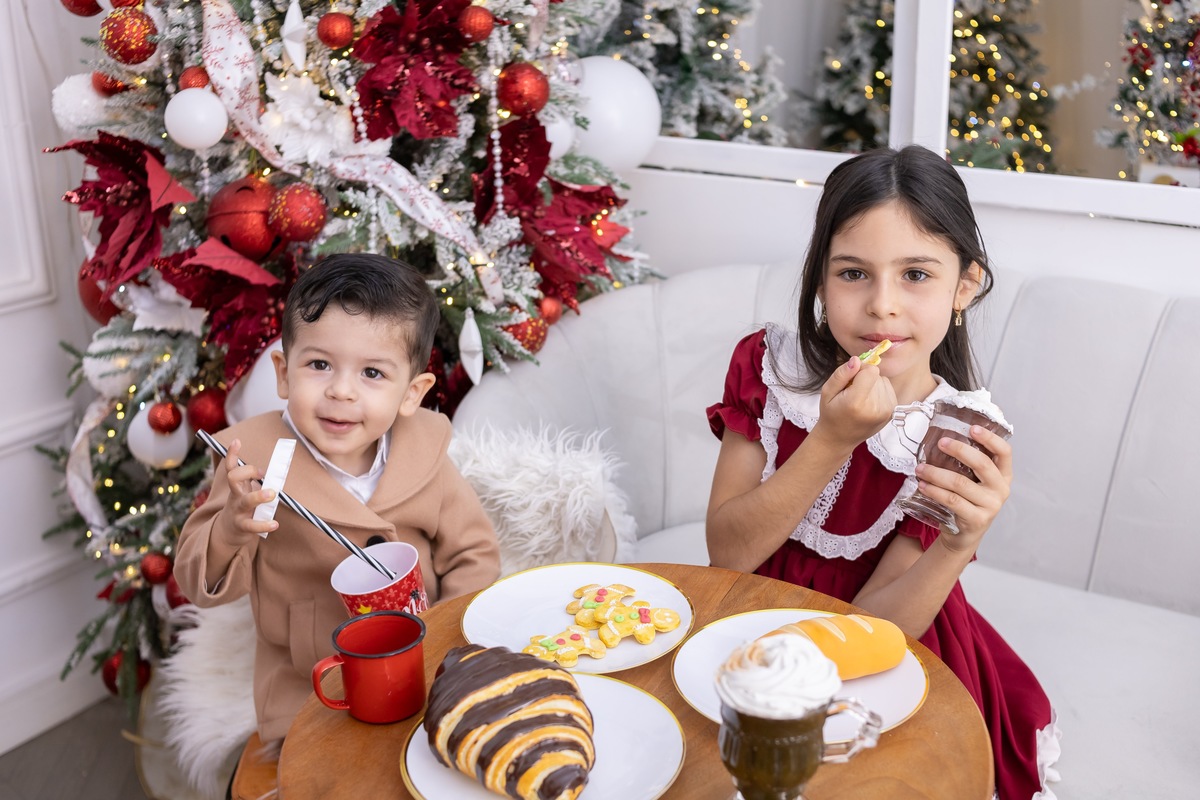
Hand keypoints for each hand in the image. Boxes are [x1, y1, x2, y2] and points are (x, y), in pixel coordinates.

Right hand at [221, 439, 277, 540]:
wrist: (227, 532)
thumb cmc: (243, 507)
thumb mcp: (246, 491)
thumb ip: (257, 481)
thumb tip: (279, 467)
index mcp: (238, 486)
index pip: (231, 467)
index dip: (232, 454)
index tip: (237, 441)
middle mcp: (236, 495)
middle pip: (233, 478)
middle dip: (248, 471)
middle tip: (263, 473)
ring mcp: (238, 510)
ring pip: (245, 501)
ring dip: (258, 496)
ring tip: (272, 494)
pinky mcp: (242, 526)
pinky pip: (251, 525)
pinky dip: (264, 524)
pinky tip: (275, 524)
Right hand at [815, 356, 897, 450]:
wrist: (840, 438)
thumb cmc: (831, 414)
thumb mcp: (827, 392)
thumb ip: (841, 374)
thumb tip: (857, 360)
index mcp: (857, 402)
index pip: (871, 371)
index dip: (860, 370)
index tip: (850, 380)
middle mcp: (875, 408)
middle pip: (877, 375)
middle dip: (864, 379)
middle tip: (852, 393)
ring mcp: (886, 411)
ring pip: (883, 381)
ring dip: (872, 385)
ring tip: (860, 399)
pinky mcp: (891, 412)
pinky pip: (888, 389)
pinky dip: (878, 392)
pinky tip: (868, 402)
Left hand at [914, 426, 1012, 549]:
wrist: (963, 535)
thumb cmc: (966, 501)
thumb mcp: (973, 482)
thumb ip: (967, 464)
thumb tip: (942, 437)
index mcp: (1003, 476)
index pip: (1004, 452)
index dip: (990, 438)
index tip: (972, 427)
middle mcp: (1001, 489)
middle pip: (982, 464)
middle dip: (959, 450)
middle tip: (940, 443)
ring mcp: (991, 506)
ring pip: (961, 483)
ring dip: (937, 473)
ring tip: (920, 469)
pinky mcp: (977, 519)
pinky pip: (952, 501)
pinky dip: (935, 491)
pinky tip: (923, 485)